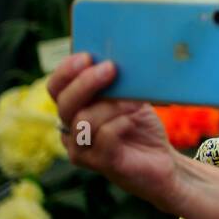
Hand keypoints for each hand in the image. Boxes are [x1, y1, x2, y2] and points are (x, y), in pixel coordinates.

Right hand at [46, 52, 182, 210]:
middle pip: (65, 104)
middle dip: (87, 83)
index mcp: (72, 110)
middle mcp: (70, 131)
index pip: (55, 88)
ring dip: (112, 105)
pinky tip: (135, 119)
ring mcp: (82, 151)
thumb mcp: (128, 97)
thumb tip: (119, 54)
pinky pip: (104, 137)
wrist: (163, 162)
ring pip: (84, 121)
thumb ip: (117, 81)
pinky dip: (120, 123)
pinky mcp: (101, 164)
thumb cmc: (140, 126)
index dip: (66, 71)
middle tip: (111, 68)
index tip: (87, 56)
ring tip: (136, 100)